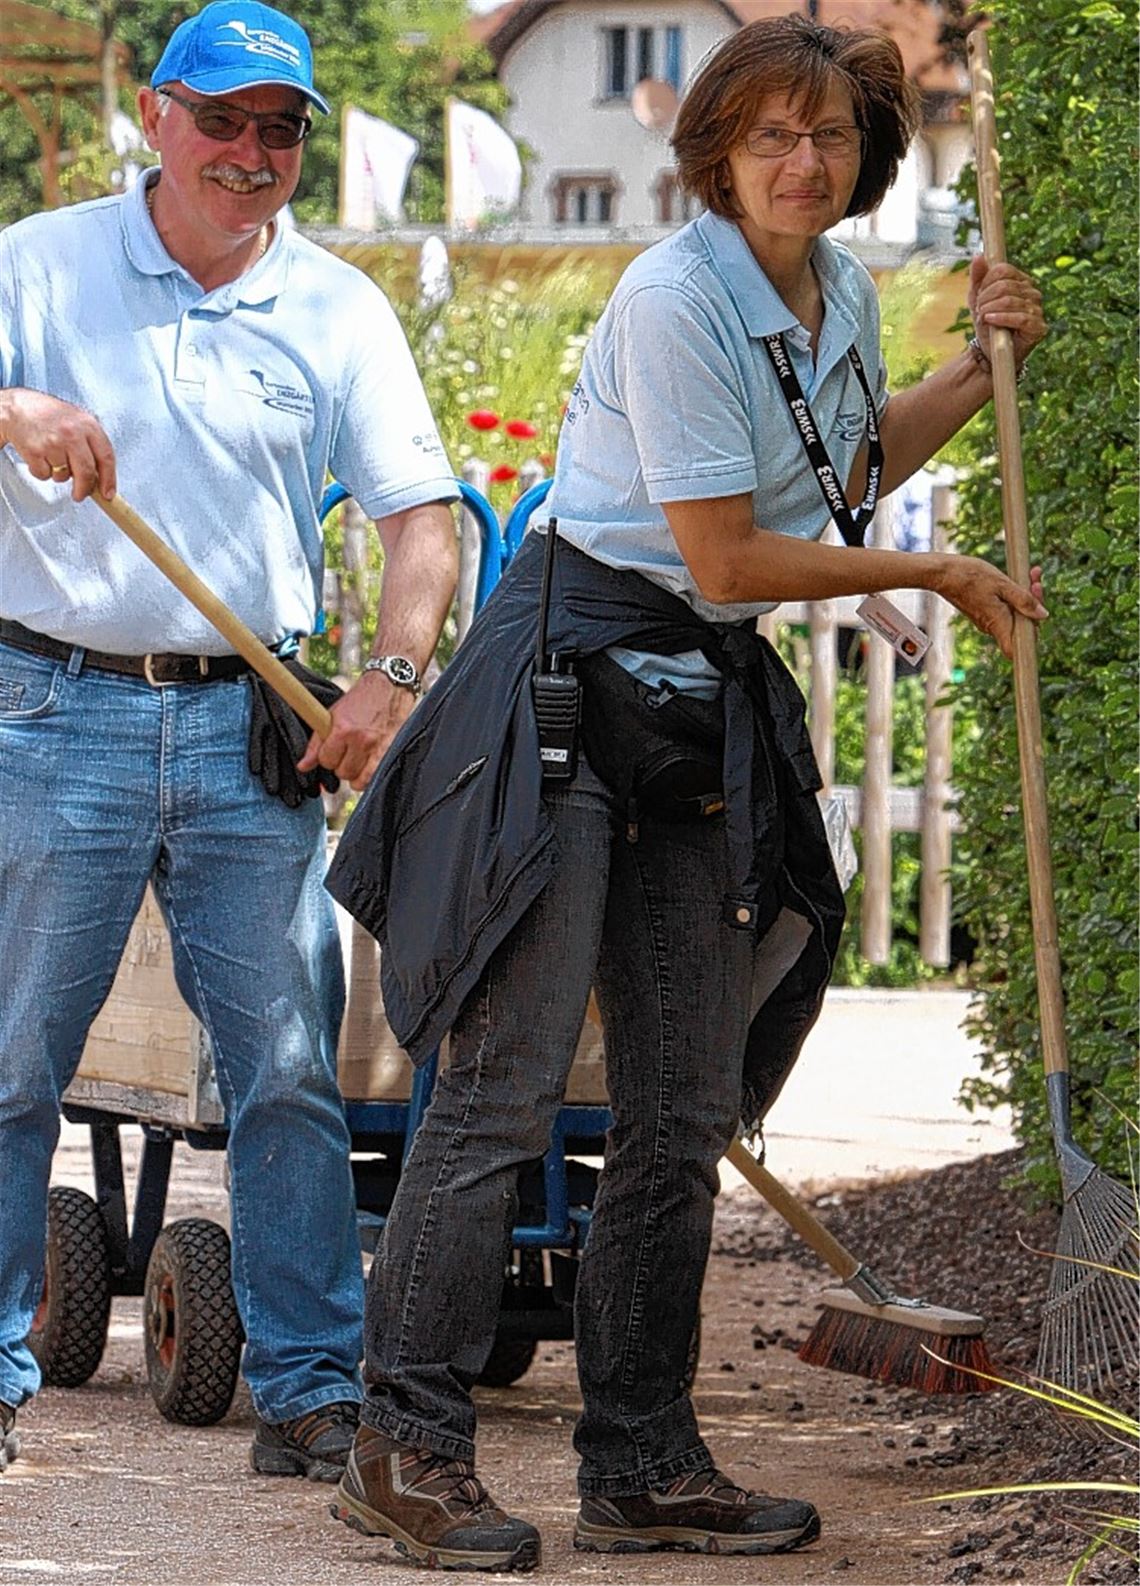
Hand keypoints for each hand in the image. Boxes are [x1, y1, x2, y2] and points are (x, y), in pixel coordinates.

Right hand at [0, 388, 115, 500]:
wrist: (20, 408)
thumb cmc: (51, 416)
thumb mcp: (79, 422)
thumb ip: (92, 446)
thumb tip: (101, 478)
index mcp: (88, 425)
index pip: (106, 457)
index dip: (109, 479)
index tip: (108, 494)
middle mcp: (72, 433)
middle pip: (86, 472)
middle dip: (84, 489)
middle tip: (80, 494)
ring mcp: (53, 442)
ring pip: (63, 476)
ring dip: (59, 475)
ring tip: (53, 458)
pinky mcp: (35, 451)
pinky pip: (44, 475)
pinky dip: (42, 472)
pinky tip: (41, 457)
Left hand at [296, 670, 415, 790]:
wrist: (390, 687)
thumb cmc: (361, 700)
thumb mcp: (334, 714)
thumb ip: (317, 742)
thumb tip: (303, 766)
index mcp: (343, 729)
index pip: (325, 759)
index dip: (326, 756)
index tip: (331, 749)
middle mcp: (360, 740)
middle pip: (341, 772)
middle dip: (340, 764)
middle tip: (346, 752)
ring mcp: (377, 748)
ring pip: (356, 780)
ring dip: (354, 772)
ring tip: (356, 759)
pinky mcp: (390, 753)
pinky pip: (372, 779)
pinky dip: (366, 777)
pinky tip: (366, 767)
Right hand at [935, 555, 1046, 657]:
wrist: (942, 573)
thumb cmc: (970, 576)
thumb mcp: (1002, 583)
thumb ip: (1023, 600)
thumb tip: (1043, 615)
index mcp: (997, 623)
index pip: (1016, 650)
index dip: (1031, 640)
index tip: (1040, 618)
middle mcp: (992, 626)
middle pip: (1021, 627)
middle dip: (1034, 605)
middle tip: (1036, 582)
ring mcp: (986, 620)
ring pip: (1014, 615)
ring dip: (1025, 597)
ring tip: (1030, 575)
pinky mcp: (983, 612)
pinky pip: (1004, 609)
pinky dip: (1013, 596)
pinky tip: (1015, 579)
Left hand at [967, 256, 1045, 370]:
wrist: (989, 353)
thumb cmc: (987, 323)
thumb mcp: (977, 299)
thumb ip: (978, 277)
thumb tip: (978, 256)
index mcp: (1021, 282)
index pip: (1003, 270)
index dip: (986, 282)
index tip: (978, 297)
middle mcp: (1033, 293)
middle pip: (1004, 285)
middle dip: (985, 299)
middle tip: (979, 311)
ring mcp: (1038, 309)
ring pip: (1009, 301)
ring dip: (989, 310)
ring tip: (983, 319)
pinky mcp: (1038, 327)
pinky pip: (1020, 317)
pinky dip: (1001, 318)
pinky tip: (990, 320)